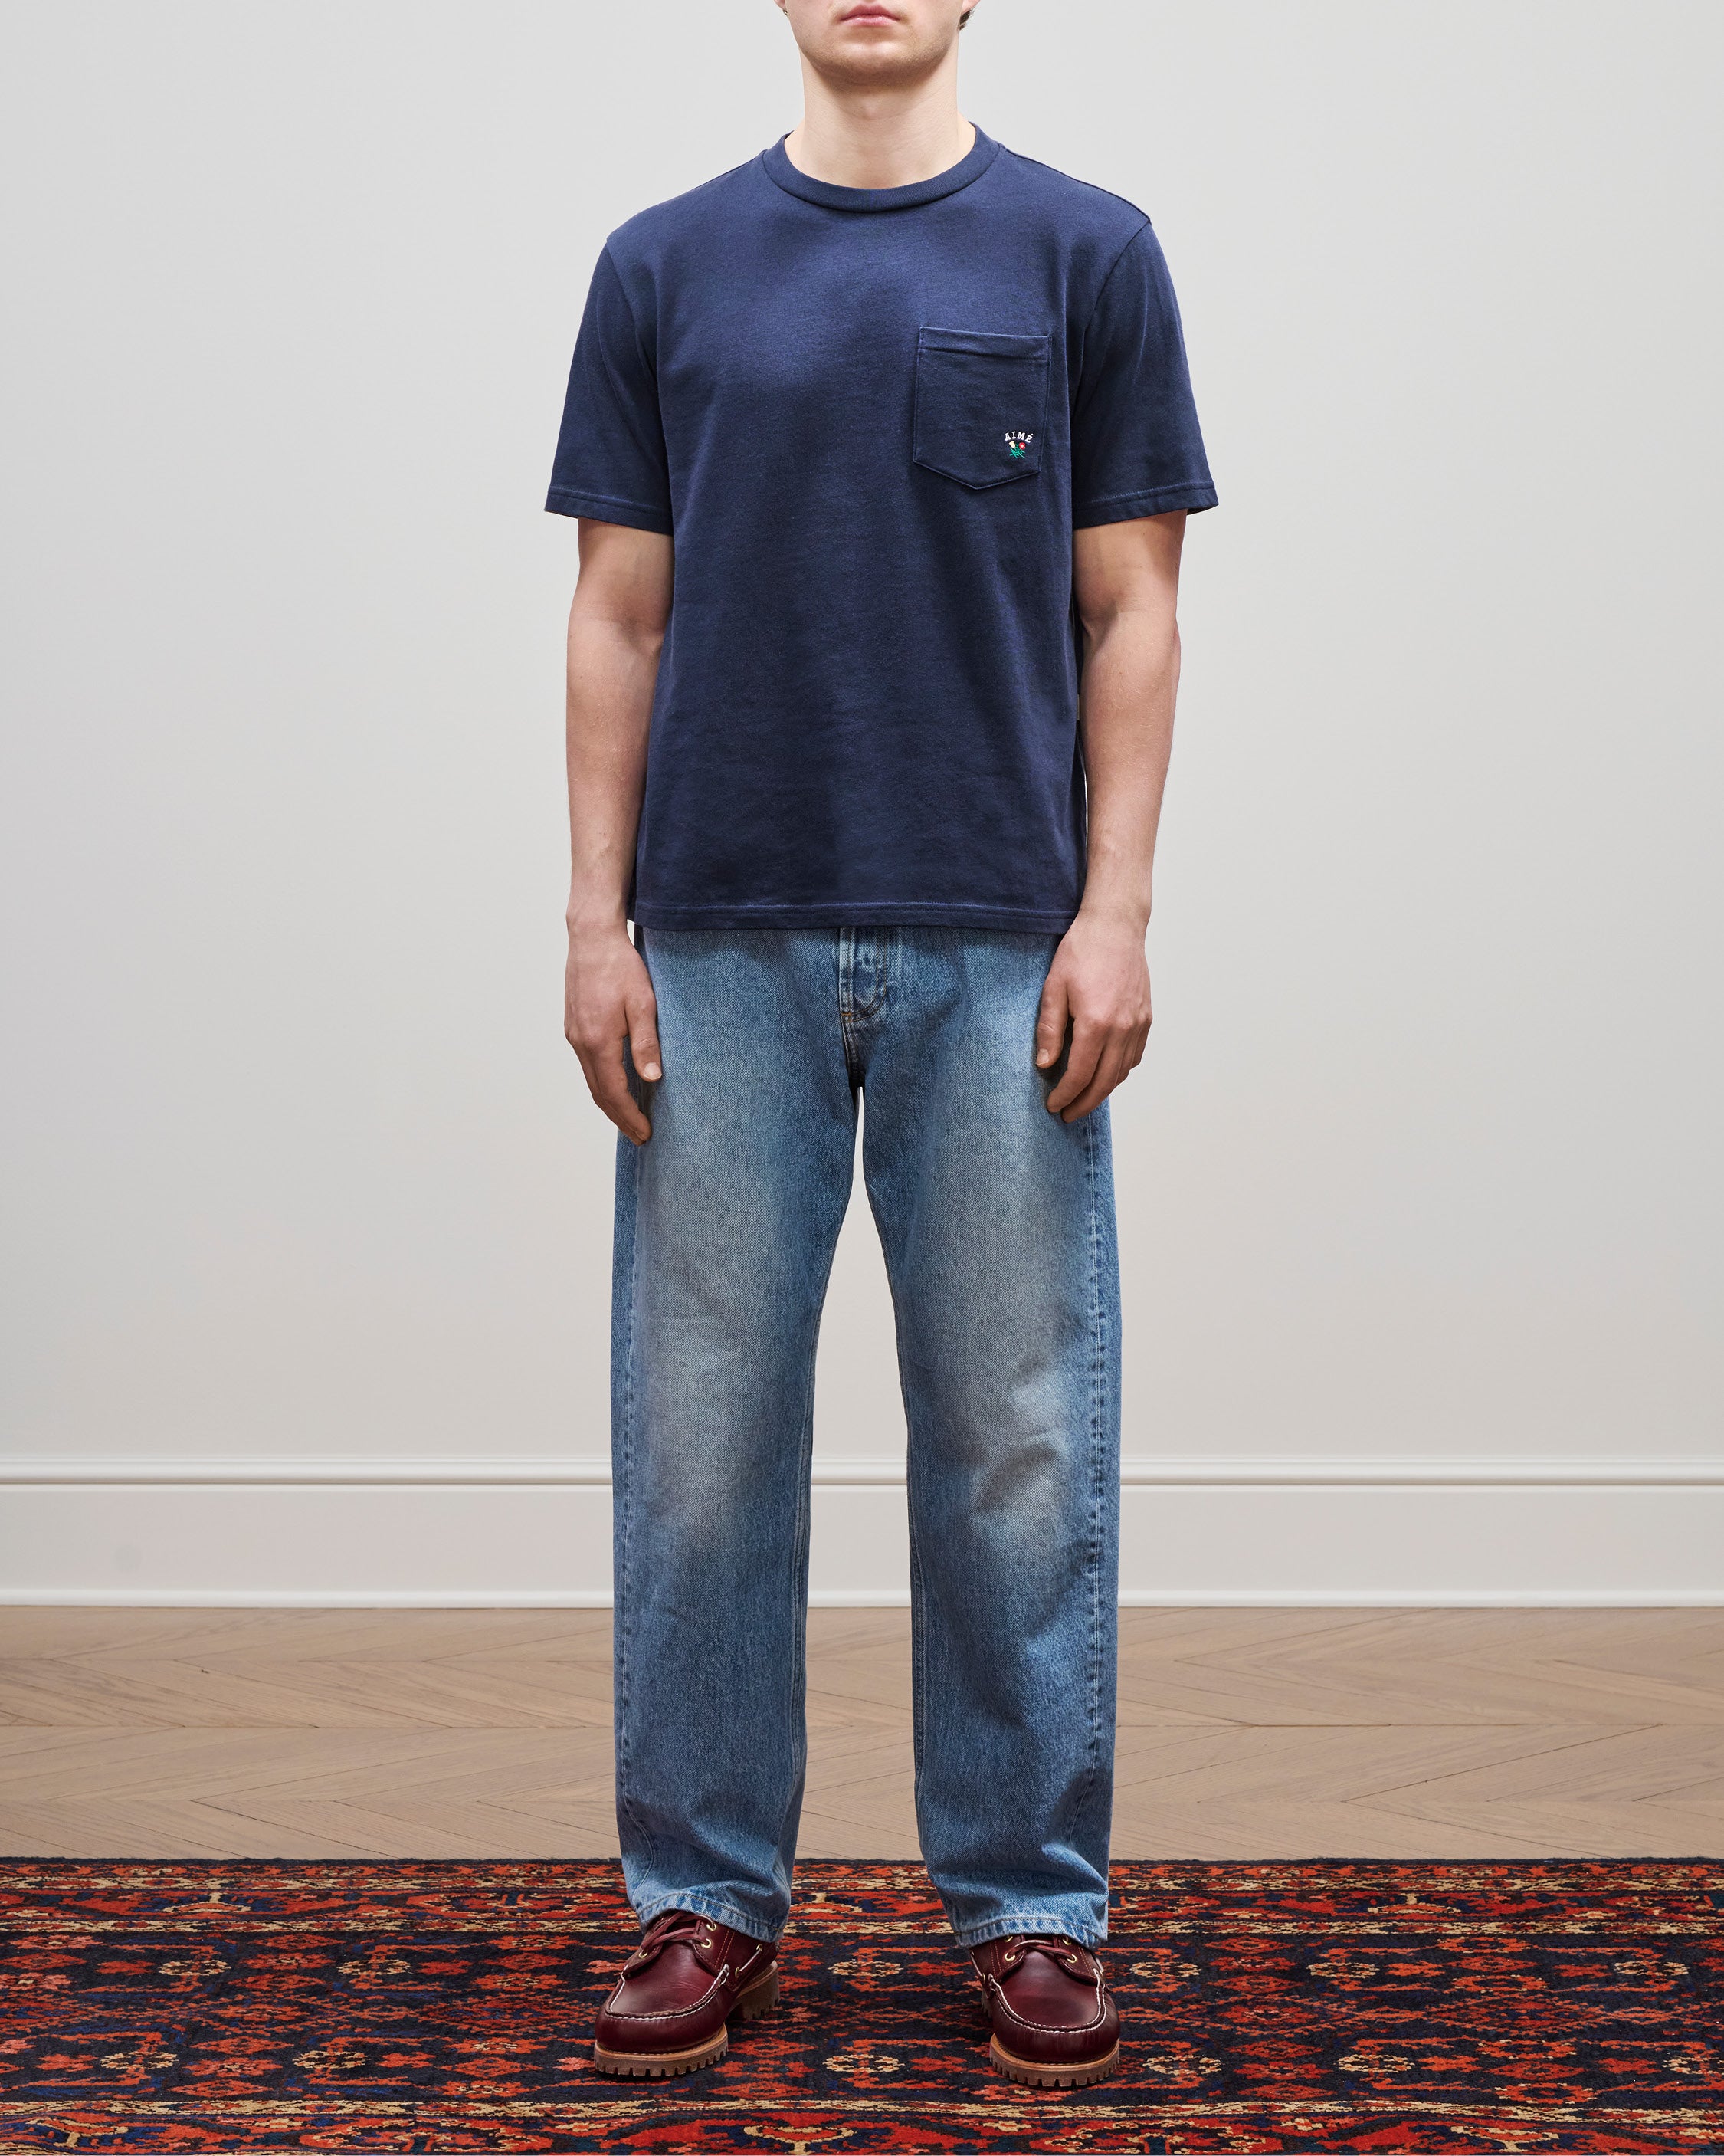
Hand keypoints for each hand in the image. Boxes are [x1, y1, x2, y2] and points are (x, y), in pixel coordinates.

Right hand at [565, 924, 661, 1144]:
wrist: (591, 938)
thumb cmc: (621, 966)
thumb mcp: (644, 1003)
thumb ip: (646, 1042)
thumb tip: (652, 1078)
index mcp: (598, 1041)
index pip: (613, 1093)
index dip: (629, 1117)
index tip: (645, 1134)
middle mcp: (581, 1042)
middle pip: (598, 1093)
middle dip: (619, 1118)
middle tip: (640, 1135)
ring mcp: (574, 1035)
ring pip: (591, 1080)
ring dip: (610, 1102)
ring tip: (630, 1117)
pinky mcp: (574, 1026)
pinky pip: (588, 1064)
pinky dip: (602, 1082)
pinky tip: (617, 1084)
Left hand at [1035, 913, 1152, 1121]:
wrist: (1115, 926)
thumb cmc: (1081, 952)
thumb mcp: (1053, 988)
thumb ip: (1050, 1029)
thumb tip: (1046, 1064)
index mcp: (1096, 1023)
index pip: (1081, 1074)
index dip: (1066, 1095)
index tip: (1054, 1105)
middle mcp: (1122, 1028)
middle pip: (1105, 1082)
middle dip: (1085, 1103)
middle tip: (1068, 1114)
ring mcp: (1138, 1024)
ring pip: (1122, 1072)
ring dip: (1103, 1091)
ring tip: (1084, 1099)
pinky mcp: (1146, 1017)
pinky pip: (1134, 1056)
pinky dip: (1119, 1072)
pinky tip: (1105, 1074)